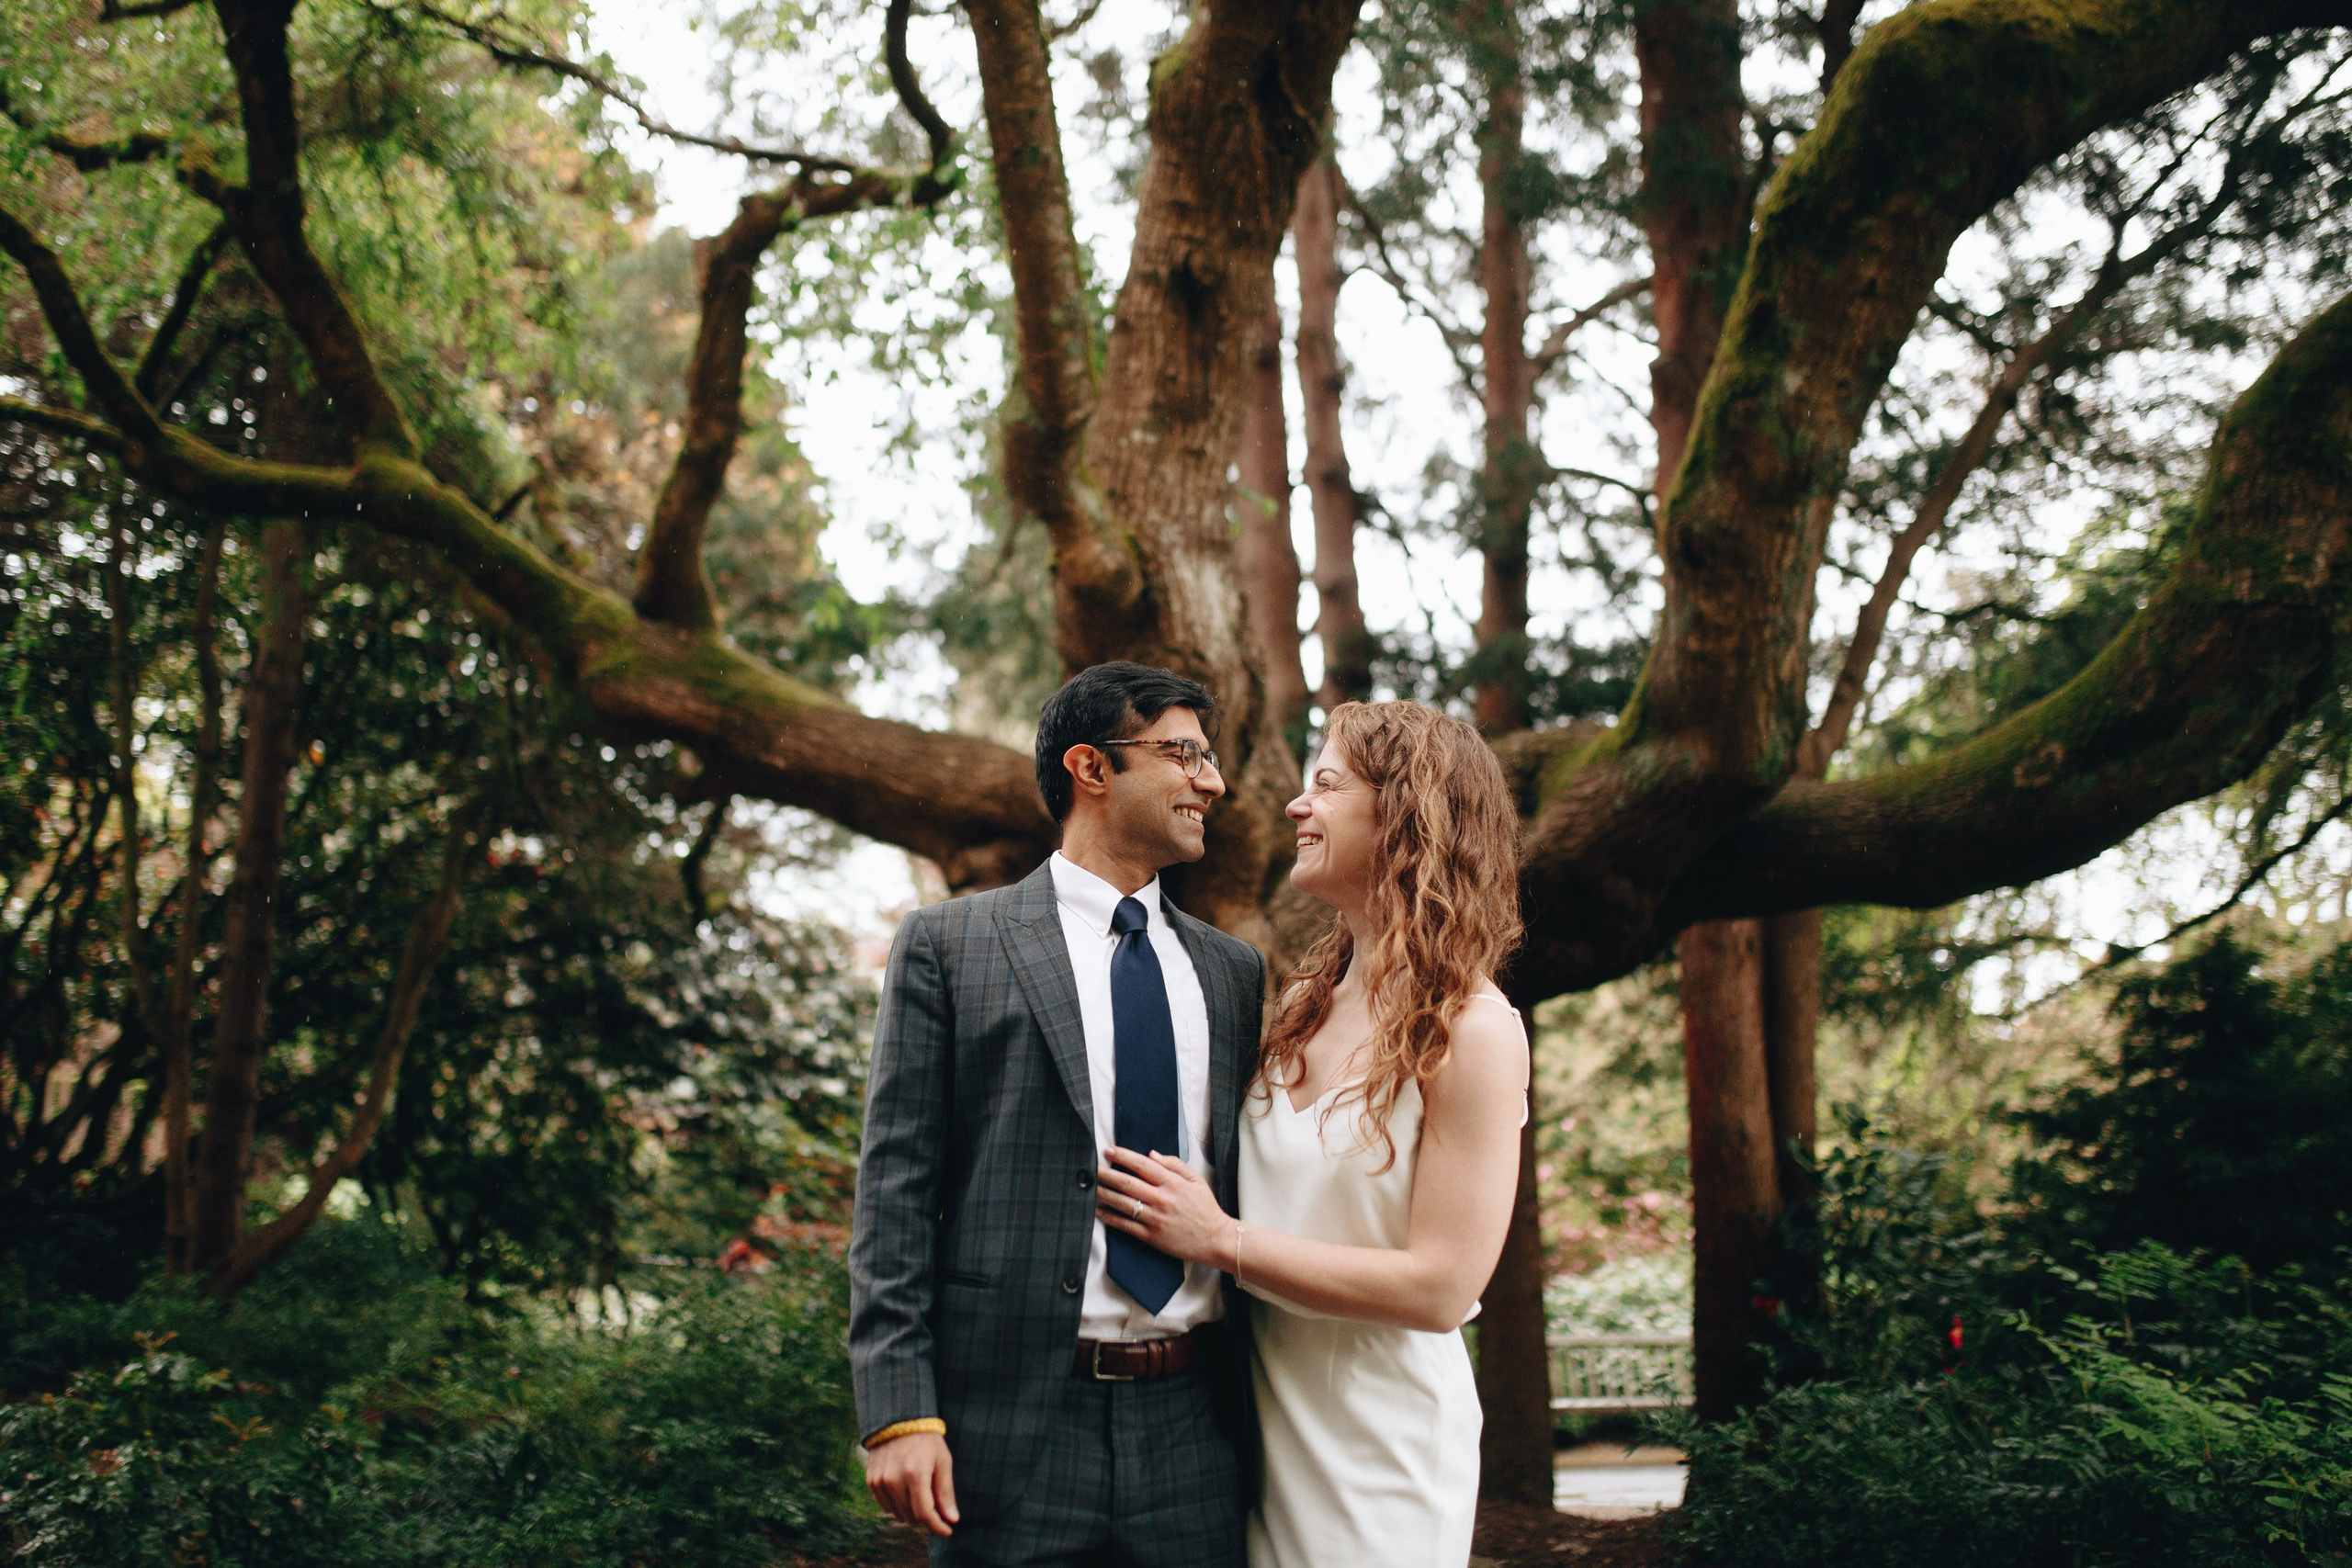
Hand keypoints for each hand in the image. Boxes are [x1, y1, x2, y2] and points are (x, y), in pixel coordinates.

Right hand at [863, 1431, 957, 1536]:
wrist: (899, 1420)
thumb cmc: (927, 1441)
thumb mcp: (943, 1462)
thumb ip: (946, 1493)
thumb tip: (952, 1520)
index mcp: (915, 1473)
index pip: (925, 1514)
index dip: (937, 1526)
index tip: (948, 1531)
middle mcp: (894, 1479)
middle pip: (911, 1517)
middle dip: (926, 1517)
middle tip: (936, 1505)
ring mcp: (880, 1480)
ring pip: (897, 1514)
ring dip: (911, 1512)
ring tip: (920, 1493)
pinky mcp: (871, 1481)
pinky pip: (885, 1506)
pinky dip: (898, 1504)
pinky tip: (906, 1490)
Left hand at [1097, 1147, 1234, 1269]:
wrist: (1215, 1239)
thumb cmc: (1206, 1208)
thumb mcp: (1196, 1180)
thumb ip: (1174, 1165)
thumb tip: (1151, 1154)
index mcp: (1172, 1183)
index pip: (1142, 1165)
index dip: (1123, 1156)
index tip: (1108, 1151)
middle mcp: (1161, 1199)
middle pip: (1127, 1183)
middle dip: (1106, 1173)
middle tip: (1092, 1167)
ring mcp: (1155, 1219)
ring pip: (1123, 1203)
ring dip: (1104, 1193)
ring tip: (1091, 1187)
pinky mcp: (1151, 1236)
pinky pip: (1126, 1225)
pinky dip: (1110, 1218)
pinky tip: (1099, 1211)